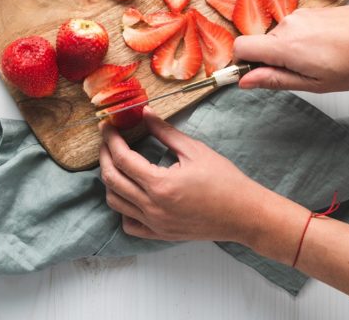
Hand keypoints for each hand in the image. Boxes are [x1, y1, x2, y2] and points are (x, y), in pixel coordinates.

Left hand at [98, 108, 306, 260]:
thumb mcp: (194, 150)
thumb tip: (145, 113)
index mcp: (160, 185)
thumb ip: (165, 131)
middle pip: (112, 180)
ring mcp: (155, 224)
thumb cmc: (224, 180)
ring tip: (116, 163)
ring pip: (115, 203)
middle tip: (107, 141)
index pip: (122, 159)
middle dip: (104, 157)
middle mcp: (153, 207)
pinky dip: (122, 208)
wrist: (244, 214)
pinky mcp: (160, 234)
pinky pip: (129, 224)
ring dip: (110, 180)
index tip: (107, 127)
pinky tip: (130, 193)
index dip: (110, 140)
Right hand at [234, 5, 348, 92]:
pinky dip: (303, 42)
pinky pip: (295, 29)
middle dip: (273, 61)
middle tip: (304, 75)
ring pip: (280, 38)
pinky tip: (328, 50)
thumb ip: (275, 80)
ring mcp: (301, 15)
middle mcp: (288, 25)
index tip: (252, 76)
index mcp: (285, 46)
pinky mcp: (312, 11)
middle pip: (261, 44)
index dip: (241, 63)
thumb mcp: (314, 83)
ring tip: (322, 63)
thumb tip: (244, 80)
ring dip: (291, 52)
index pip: (241, 47)